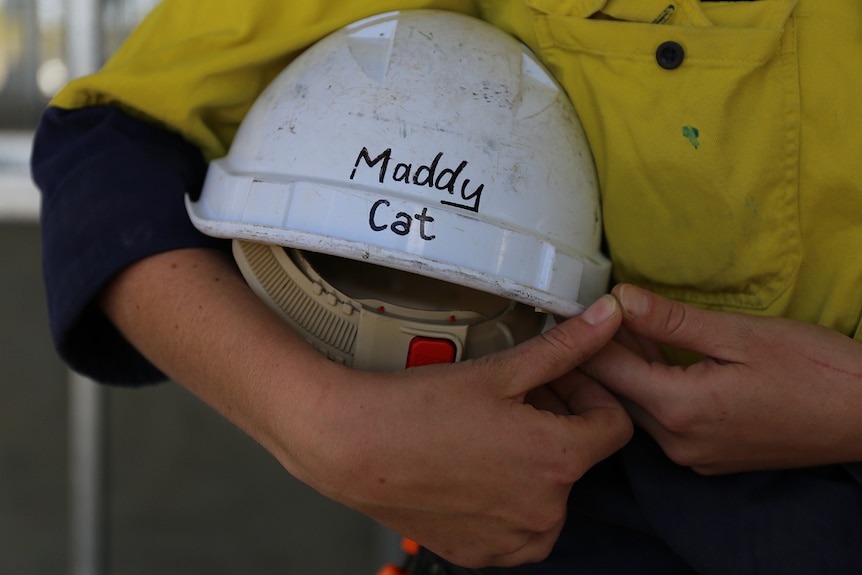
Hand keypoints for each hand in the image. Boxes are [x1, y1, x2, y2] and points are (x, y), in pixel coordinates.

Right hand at [102, 249, 630, 568]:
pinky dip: (507, 503)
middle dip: (557, 424)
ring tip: (492, 435)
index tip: (558, 381)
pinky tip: (473, 469)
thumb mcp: (501, 370)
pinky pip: (516, 530)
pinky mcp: (481, 556)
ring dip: (535, 467)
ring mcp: (513, 540)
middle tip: (515, 398)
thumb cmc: (421, 406)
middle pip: (577, 460)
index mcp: (558, 460)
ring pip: (550, 497)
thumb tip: (609, 317)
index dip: (591, 394)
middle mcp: (546, 511)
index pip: (615, 427)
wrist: (352, 447)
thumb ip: (565, 347)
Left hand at [582, 284, 861, 474]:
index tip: (573, 303)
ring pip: (636, 406)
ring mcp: (691, 455)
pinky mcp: (707, 458)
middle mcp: (676, 441)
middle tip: (586, 310)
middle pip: (615, 391)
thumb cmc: (814, 369)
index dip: (584, 334)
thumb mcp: (740, 334)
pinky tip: (654, 356)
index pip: (606, 370)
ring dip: (625, 369)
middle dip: (598, 351)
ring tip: (616, 326)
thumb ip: (672, 321)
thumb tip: (620, 297)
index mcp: (679, 409)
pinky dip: (650, 387)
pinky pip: (661, 420)